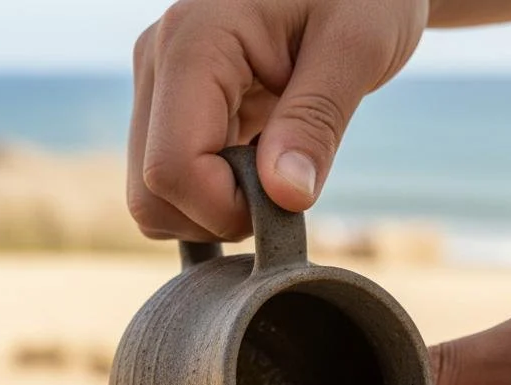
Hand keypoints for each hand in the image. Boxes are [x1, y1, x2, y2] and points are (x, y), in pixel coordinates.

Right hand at [128, 0, 427, 240]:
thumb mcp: (359, 47)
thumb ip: (317, 121)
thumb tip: (284, 195)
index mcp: (193, 42)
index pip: (171, 171)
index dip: (227, 210)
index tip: (288, 193)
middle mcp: (158, 62)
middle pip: (151, 196)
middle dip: (218, 217)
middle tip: (284, 186)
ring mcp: (158, 87)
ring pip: (154, 199)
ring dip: (216, 211)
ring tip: (275, 167)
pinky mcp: (172, 108)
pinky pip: (172, 186)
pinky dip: (213, 201)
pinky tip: (256, 174)